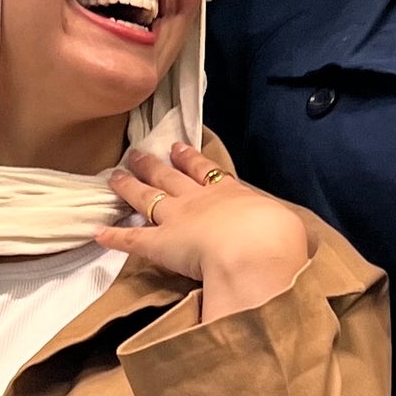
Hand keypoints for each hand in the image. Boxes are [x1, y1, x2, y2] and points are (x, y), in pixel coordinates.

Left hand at [112, 142, 310, 322]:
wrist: (255, 248)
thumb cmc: (278, 237)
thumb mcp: (288, 228)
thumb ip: (285, 231)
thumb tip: (298, 240)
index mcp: (232, 194)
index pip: (207, 173)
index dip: (191, 159)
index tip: (177, 147)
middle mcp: (200, 200)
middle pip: (171, 177)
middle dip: (153, 164)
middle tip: (138, 151)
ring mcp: (177, 219)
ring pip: (147, 197)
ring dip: (129, 186)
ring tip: (113, 176)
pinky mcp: (160, 243)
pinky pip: (132, 239)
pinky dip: (113, 236)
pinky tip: (97, 232)